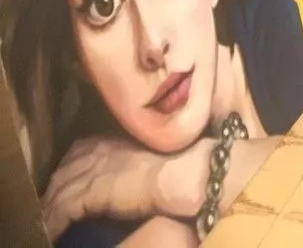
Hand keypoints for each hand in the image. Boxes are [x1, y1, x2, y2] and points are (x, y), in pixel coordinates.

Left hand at [40, 136, 208, 241]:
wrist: (188, 172)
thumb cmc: (183, 162)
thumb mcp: (154, 154)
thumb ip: (137, 158)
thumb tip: (138, 172)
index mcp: (114, 139)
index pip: (80, 152)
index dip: (71, 168)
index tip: (68, 181)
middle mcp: (98, 151)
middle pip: (64, 171)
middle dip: (55, 188)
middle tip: (51, 204)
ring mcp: (93, 170)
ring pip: (59, 190)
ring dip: (51, 206)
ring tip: (47, 221)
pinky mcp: (91, 192)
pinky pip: (62, 210)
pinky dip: (54, 221)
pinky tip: (52, 231)